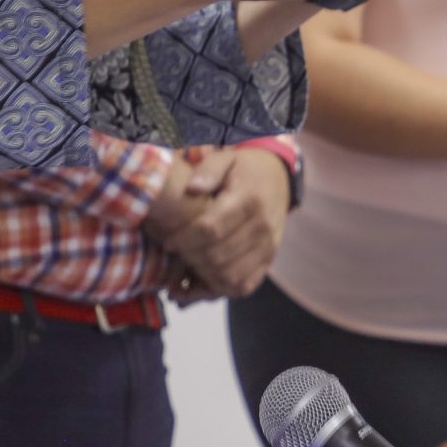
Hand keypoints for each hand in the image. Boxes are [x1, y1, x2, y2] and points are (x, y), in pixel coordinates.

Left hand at [149, 145, 292, 298]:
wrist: (278, 178)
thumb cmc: (243, 169)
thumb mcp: (225, 158)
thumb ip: (208, 170)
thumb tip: (192, 189)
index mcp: (249, 199)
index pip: (211, 229)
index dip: (185, 240)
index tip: (168, 243)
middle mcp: (262, 226)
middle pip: (217, 256)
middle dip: (190, 259)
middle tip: (177, 255)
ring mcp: (268, 246)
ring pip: (229, 276)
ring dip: (203, 276)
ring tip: (188, 266)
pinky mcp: (269, 260)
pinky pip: (244, 286)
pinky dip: (221, 288)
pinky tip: (205, 278)